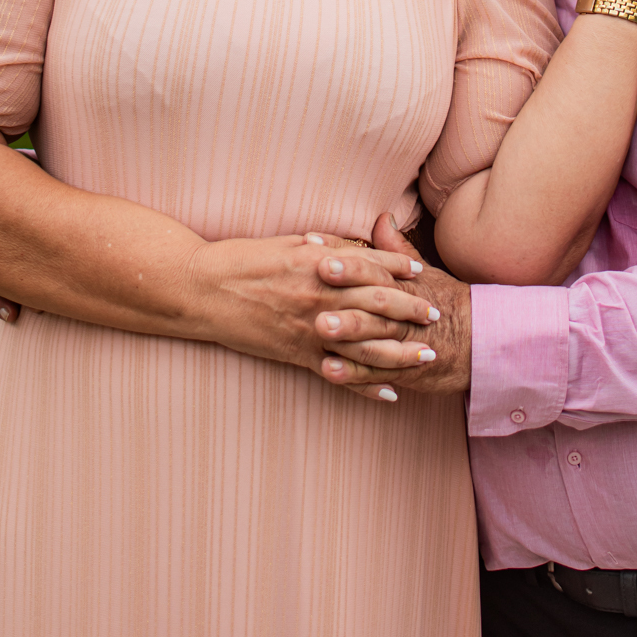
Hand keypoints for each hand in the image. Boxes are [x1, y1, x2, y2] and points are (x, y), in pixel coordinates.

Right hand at [190, 231, 436, 400]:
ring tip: (425, 356)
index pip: (369, 263)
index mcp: (317, 261)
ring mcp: (309, 327)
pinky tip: (389, 393)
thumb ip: (318, 245)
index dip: (399, 267)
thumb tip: (346, 244)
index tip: (420, 271)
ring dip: (400, 351)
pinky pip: (338, 373)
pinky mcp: (296, 353)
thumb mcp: (283, 243)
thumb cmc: (239, 260)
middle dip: (411, 309)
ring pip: (366, 343)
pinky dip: (365, 385)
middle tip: (435, 314)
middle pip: (378, 304)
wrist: (201, 289)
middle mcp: (320, 293)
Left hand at [316, 214, 471, 397]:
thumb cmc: (445, 302)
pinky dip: (352, 374)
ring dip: (345, 333)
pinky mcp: (402, 371)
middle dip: (343, 291)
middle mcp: (399, 312)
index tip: (313, 245)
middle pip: (371, 300)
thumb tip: (382, 218)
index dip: (344, 257)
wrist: (480, 343)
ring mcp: (401, 344)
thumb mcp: (425, 273)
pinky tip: (328, 370)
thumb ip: (396, 249)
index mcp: (401, 284)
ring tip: (319, 327)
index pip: (372, 266)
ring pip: (370, 337)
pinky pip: (374, 374)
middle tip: (317, 279)